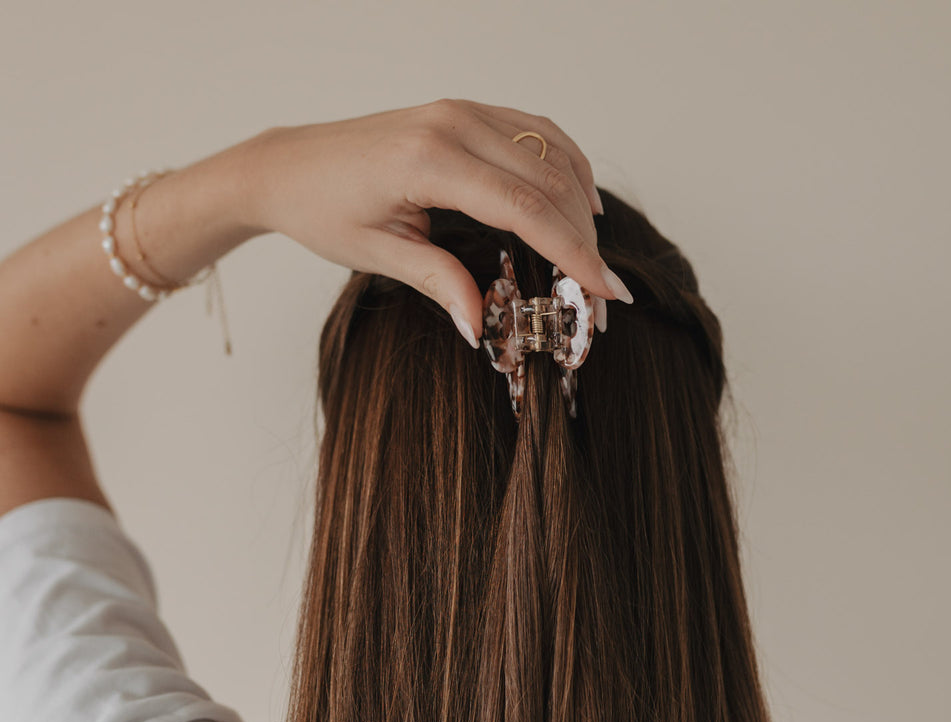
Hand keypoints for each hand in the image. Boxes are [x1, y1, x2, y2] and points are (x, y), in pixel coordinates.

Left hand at [236, 99, 627, 347]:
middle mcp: (453, 124)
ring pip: (551, 152)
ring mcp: (462, 111)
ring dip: (581, 205)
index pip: (525, 210)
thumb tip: (482, 326)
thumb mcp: (379, 255)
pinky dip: (566, 165)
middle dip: (586, 240)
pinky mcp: (465, 112)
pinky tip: (580, 198)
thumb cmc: (324, 209)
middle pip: (549, 181)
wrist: (290, 167)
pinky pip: (535, 131)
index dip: (574, 254)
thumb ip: (439, 283)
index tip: (605, 292)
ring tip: (596, 256)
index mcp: (429, 161)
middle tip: (604, 293)